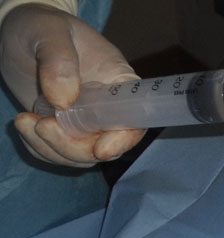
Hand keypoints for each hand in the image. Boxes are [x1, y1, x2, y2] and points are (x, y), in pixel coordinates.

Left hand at [0, 4, 144, 166]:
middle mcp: (107, 112)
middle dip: (72, 147)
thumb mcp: (49, 31)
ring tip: (24, 121)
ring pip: (79, 157)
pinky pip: (56, 155)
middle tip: (41, 126)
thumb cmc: (42, 26)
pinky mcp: (64, 134)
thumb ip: (58, 60)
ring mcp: (85, 126)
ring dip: (50, 148)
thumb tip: (64, 100)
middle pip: (103, 148)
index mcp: (118, 87)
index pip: (134, 123)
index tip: (100, 150)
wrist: (21, 36)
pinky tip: (25, 124)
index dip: (122, 141)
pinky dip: (38, 147)